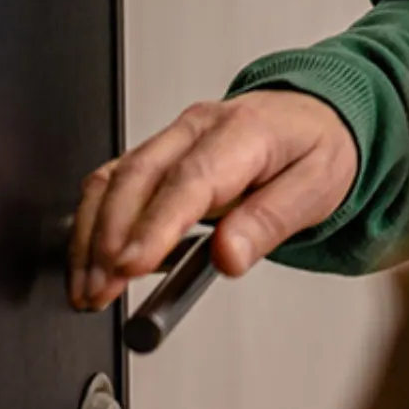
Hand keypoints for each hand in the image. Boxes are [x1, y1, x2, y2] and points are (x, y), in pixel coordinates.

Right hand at [68, 89, 357, 311]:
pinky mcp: (156, 155)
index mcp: (244, 132)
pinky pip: (113, 184)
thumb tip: (228, 257)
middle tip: (100, 292)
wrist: (315, 116)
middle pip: (137, 179)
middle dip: (109, 240)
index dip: (154, 227)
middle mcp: (198, 129)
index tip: (130, 267)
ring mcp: (172, 139)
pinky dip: (93, 225)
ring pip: (114, 180)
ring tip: (90, 289)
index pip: (189, 181)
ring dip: (92, 237)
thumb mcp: (317, 188)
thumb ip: (270, 222)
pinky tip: (93, 263)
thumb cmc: (316, 148)